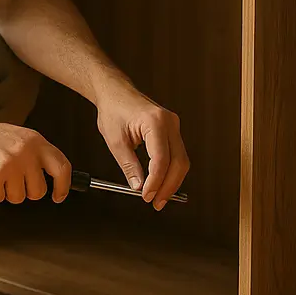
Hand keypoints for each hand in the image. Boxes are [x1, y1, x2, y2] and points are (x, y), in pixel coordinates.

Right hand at [0, 114, 71, 203]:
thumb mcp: (19, 137)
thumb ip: (36, 153)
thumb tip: (55, 176)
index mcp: (35, 141)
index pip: (62, 167)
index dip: (63, 186)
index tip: (58, 195)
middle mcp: (24, 153)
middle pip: (38, 191)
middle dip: (26, 191)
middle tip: (12, 179)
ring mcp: (8, 166)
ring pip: (18, 198)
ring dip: (7, 192)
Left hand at [96, 81, 187, 208]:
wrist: (115, 92)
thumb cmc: (113, 110)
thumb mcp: (115, 141)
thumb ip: (128, 165)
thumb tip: (138, 187)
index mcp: (155, 122)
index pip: (161, 159)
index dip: (156, 182)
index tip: (146, 196)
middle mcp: (170, 122)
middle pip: (178, 162)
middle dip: (168, 186)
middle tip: (155, 202)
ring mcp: (174, 125)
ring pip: (181, 160)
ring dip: (172, 181)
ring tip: (158, 197)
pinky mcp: (172, 129)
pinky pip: (177, 154)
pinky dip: (171, 171)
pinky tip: (161, 183)